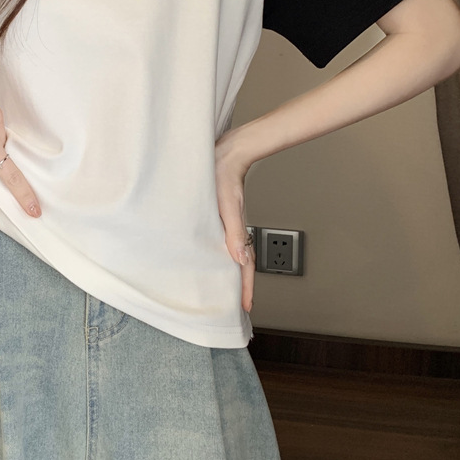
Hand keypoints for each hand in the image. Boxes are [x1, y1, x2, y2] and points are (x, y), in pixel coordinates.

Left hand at [214, 130, 254, 313]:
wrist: (225, 152)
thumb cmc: (224, 174)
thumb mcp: (228, 204)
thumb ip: (234, 230)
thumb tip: (239, 257)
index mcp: (236, 230)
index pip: (245, 265)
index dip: (245, 288)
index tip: (247, 308)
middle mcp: (233, 229)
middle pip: (240, 263)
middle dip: (239, 286)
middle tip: (237, 306)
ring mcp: (226, 223)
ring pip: (232, 252)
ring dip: (231, 271)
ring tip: (226, 288)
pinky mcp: (218, 214)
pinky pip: (223, 239)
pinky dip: (221, 253)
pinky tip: (212, 255)